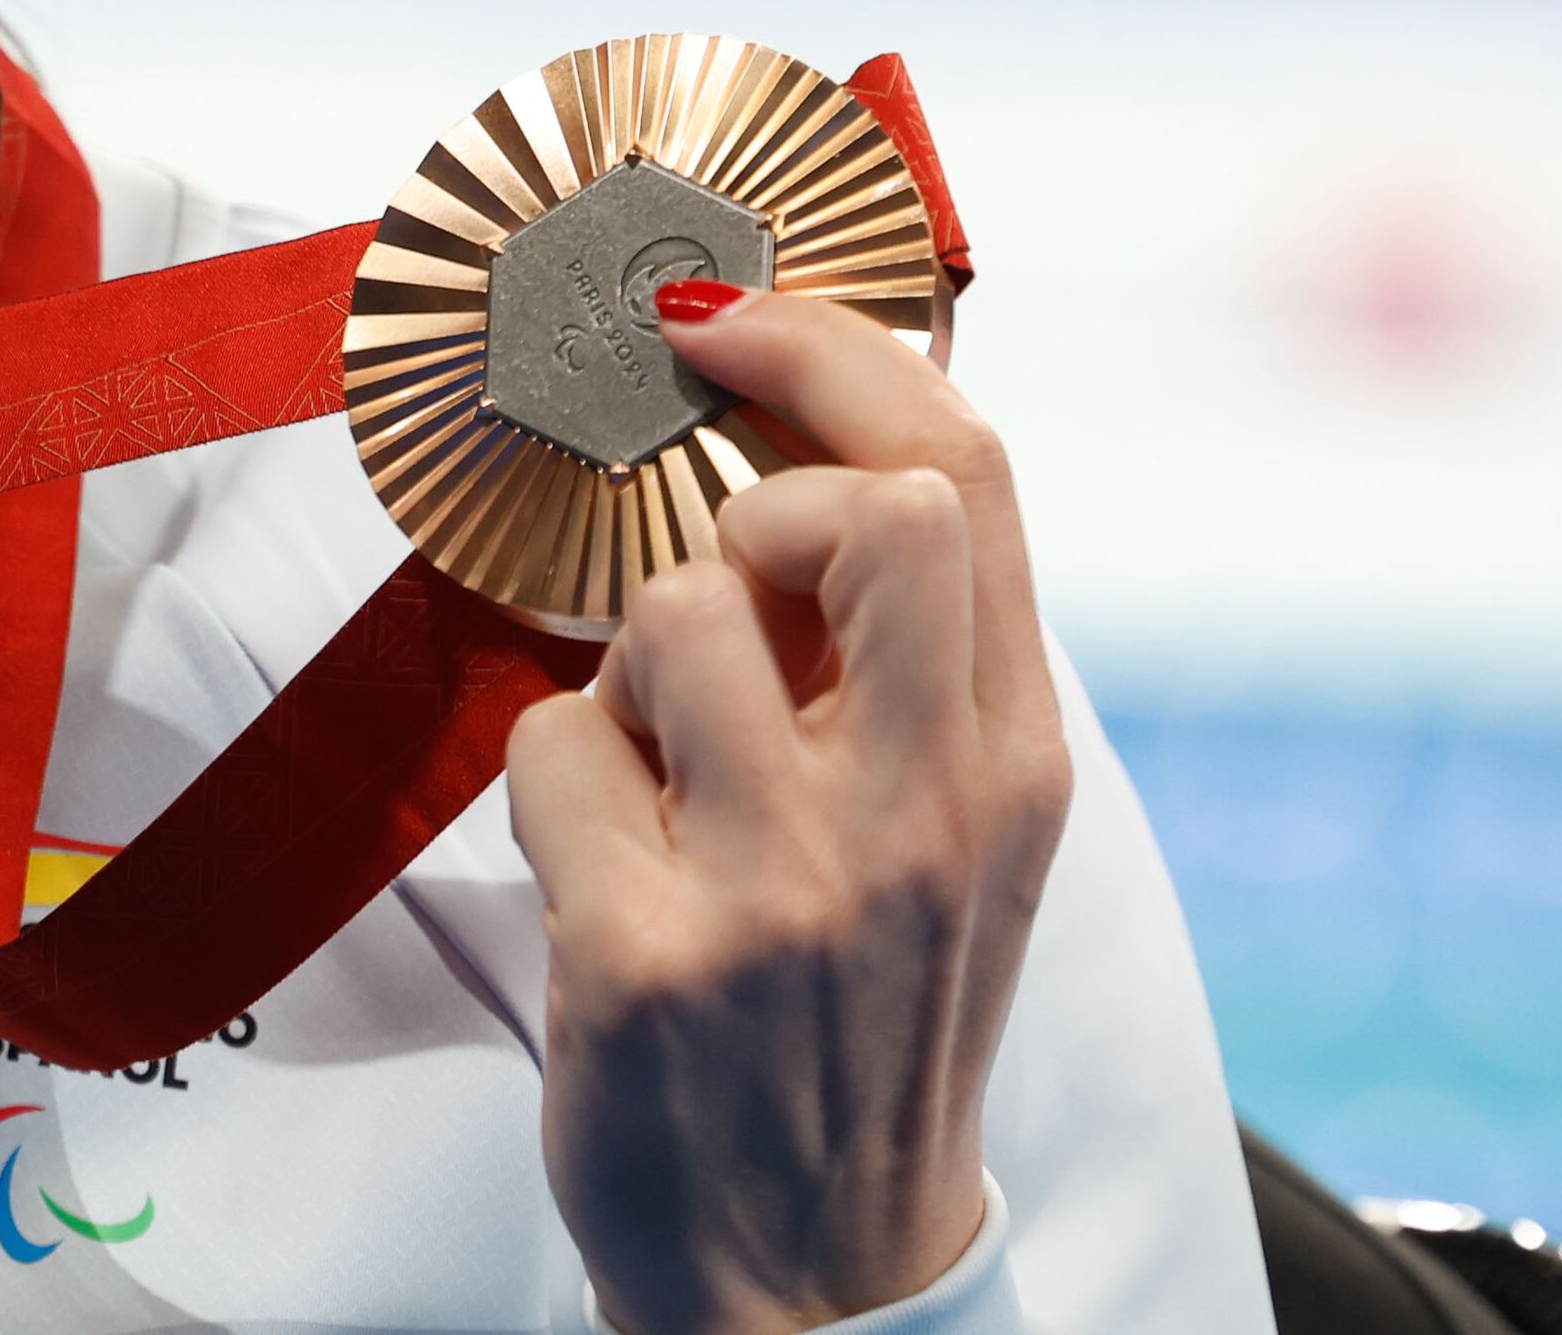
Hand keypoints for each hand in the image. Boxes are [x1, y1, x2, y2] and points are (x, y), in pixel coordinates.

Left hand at [502, 289, 1073, 1334]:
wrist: (811, 1270)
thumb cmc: (859, 1013)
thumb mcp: (948, 831)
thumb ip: (906, 649)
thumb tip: (813, 428)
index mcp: (1009, 762)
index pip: (965, 468)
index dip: (832, 348)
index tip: (728, 322)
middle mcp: (926, 813)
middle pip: (864, 504)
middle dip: (753, 509)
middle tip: (719, 593)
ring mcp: (792, 887)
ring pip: (667, 616)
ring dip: (624, 673)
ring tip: (657, 779)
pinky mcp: (652, 954)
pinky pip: (551, 747)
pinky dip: (553, 788)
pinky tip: (603, 871)